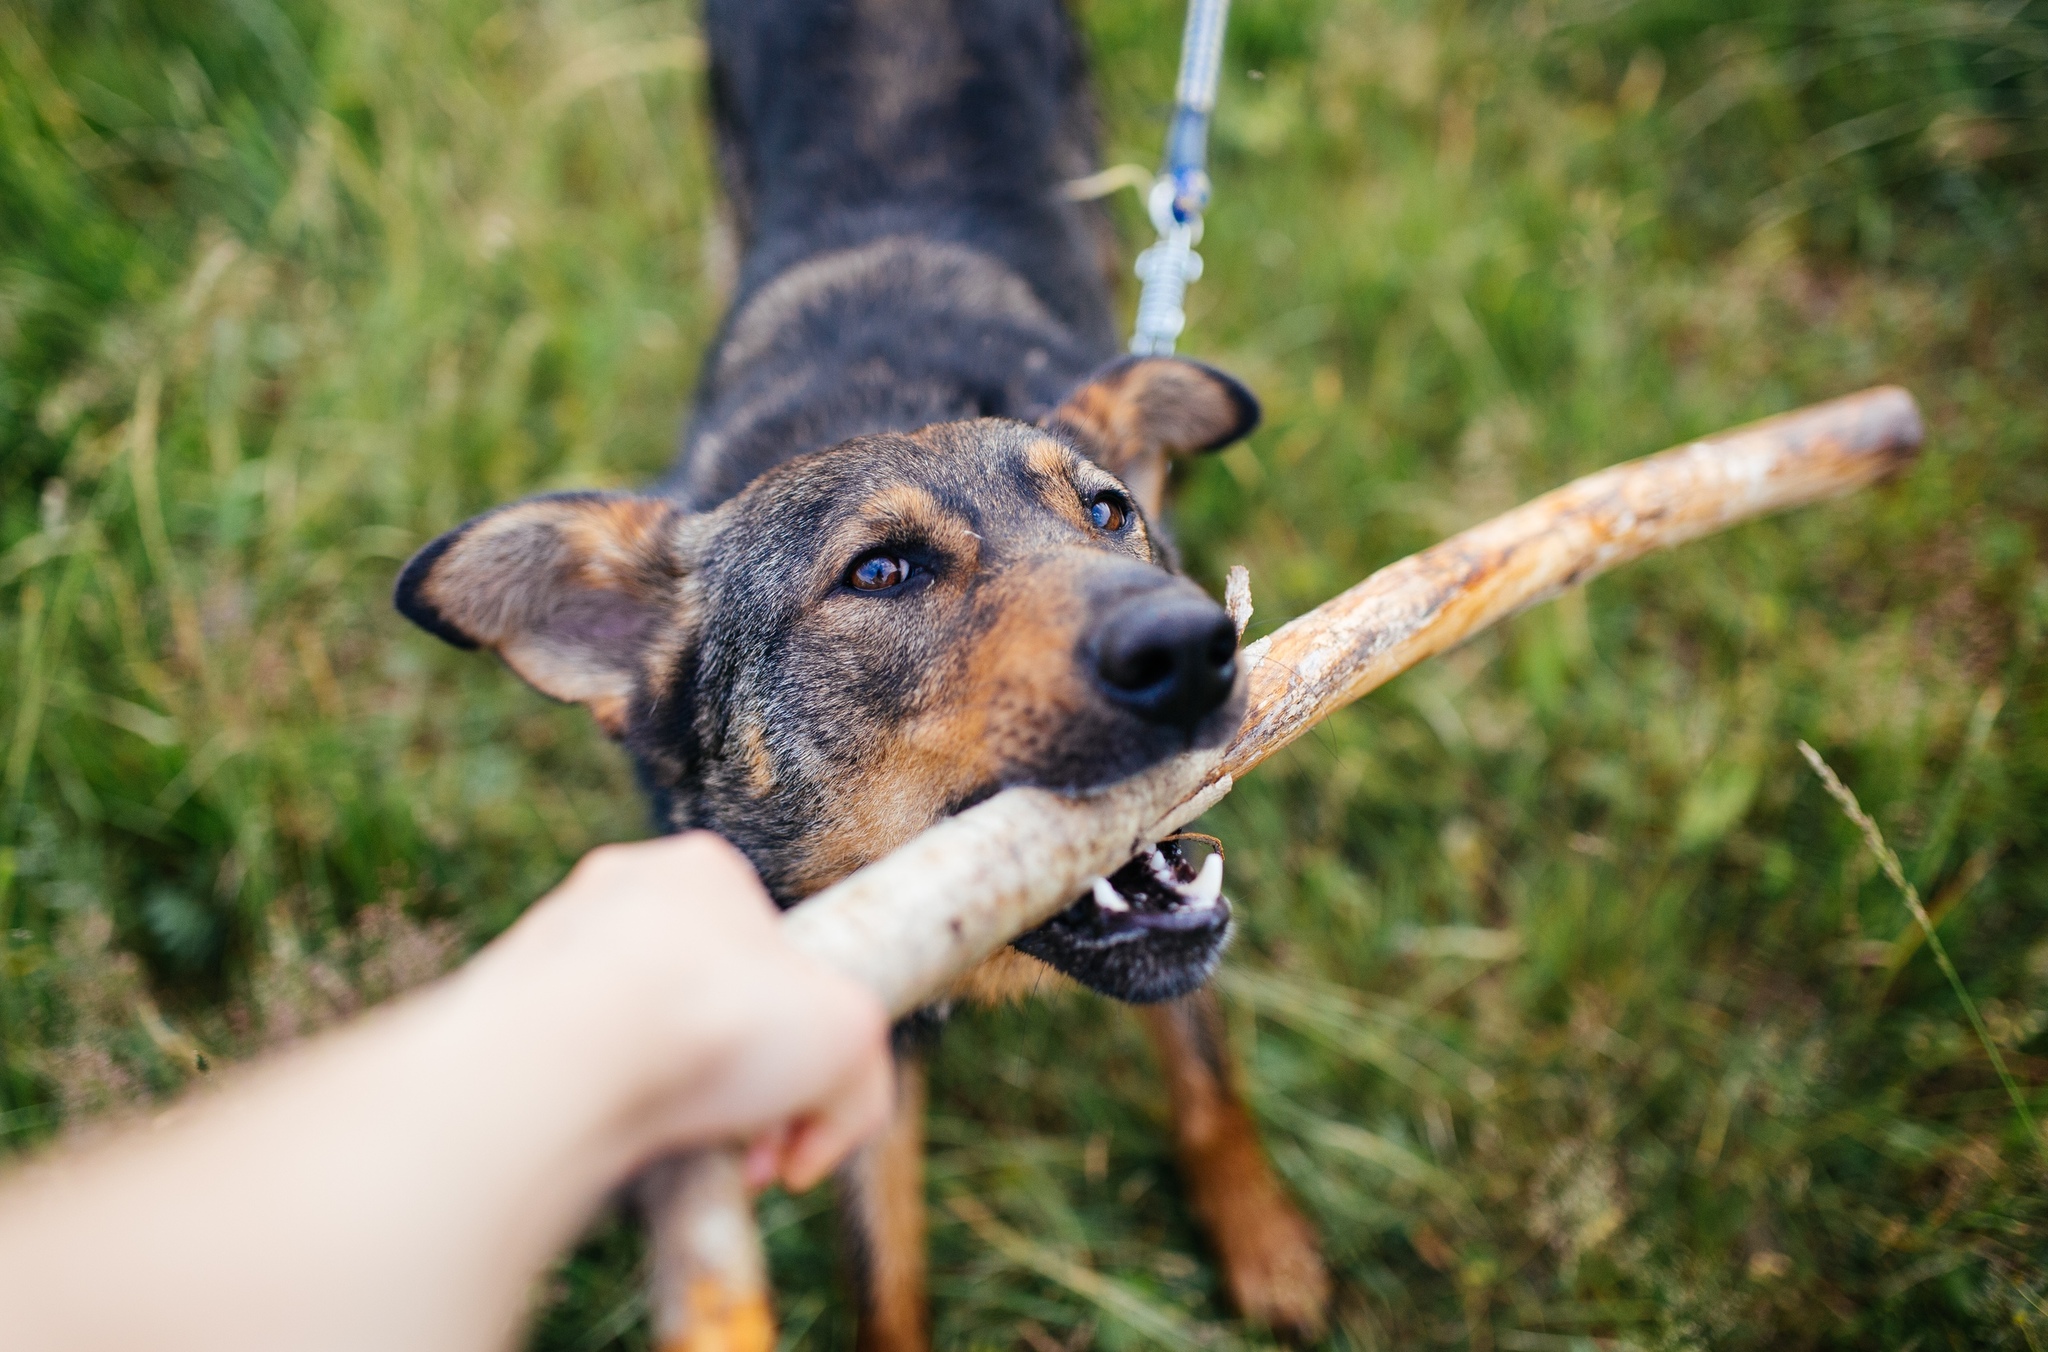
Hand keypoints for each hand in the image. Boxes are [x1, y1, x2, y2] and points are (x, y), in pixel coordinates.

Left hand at [467, 833, 893, 1190]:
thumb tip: (809, 1143)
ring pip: (638, 1042)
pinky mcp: (497, 1016)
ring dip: (677, 1104)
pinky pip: (573, 1074)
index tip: (797, 1099)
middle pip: (704, 1003)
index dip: (799, 1039)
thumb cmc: (714, 1020)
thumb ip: (857, 1081)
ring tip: (689, 1148)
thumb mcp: (850, 1038)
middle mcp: (617, 895)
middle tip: (754, 1142)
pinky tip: (620, 1144)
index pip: (771, 957)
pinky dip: (606, 1115)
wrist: (561, 1061)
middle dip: (737, 1080)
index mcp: (705, 870)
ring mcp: (550, 951)